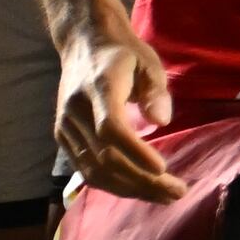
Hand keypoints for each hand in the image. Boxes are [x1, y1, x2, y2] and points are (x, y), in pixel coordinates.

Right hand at [57, 24, 185, 203]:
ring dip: (130, 189)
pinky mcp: (62, 136)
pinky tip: (140, 189)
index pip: (111, 128)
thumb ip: (156, 90)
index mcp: (99, 87)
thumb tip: (161, 121)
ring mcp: (65, 125)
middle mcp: (76, 109)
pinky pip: (86, 169)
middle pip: (105, 157)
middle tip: (177, 192)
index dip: (135, 153)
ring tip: (164, 196)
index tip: (163, 168)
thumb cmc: (123, 54)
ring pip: (94, 170)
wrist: (83, 43)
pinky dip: (113, 184)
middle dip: (142, 181)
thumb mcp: (148, 62)